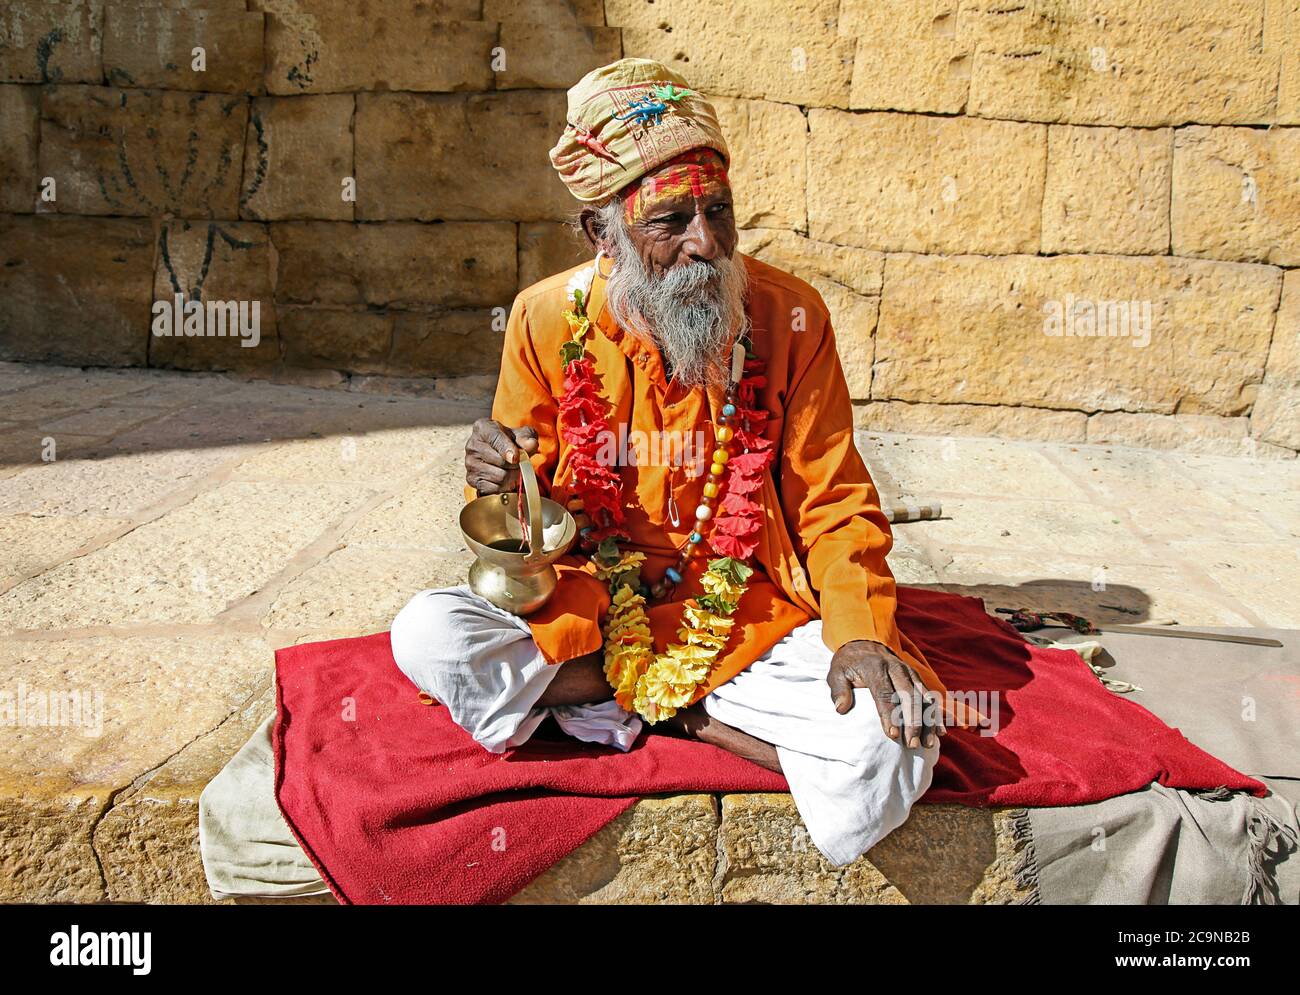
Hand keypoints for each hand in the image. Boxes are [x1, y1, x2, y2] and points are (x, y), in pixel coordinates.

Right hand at [465, 419, 539, 495]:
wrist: (498, 452)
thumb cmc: (510, 441)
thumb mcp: (521, 434)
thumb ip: (527, 438)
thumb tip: (531, 445)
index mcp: (482, 428)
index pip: (495, 438)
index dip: (507, 449)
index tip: (516, 458)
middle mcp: (472, 445)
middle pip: (500, 461)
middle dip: (516, 464)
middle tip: (520, 463)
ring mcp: (470, 463)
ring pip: (500, 476)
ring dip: (512, 476)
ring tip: (513, 469)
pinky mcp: (472, 479)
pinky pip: (495, 488)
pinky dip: (505, 486)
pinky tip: (505, 478)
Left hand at [827, 639, 945, 748]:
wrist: (864, 642)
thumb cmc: (849, 664)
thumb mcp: (836, 673)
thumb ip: (838, 690)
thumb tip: (841, 709)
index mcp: (875, 668)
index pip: (884, 693)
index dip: (890, 715)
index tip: (893, 735)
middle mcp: (895, 669)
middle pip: (908, 696)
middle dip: (912, 722)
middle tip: (912, 744)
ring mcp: (909, 673)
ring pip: (923, 697)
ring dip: (928, 721)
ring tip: (927, 743)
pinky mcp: (916, 677)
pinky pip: (930, 696)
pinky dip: (936, 714)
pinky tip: (941, 731)